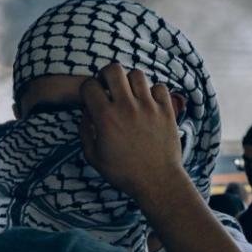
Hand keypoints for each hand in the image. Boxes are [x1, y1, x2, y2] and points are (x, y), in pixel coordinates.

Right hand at [79, 64, 186, 201]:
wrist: (158, 181)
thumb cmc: (124, 173)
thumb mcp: (94, 157)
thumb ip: (85, 131)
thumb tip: (86, 112)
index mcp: (105, 118)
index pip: (89, 85)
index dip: (87, 89)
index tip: (92, 97)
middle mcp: (127, 107)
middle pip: (113, 69)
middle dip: (107, 75)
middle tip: (109, 87)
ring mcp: (149, 107)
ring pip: (137, 74)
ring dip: (130, 82)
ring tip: (130, 95)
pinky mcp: (166, 111)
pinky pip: (159, 87)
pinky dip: (153, 92)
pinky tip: (149, 103)